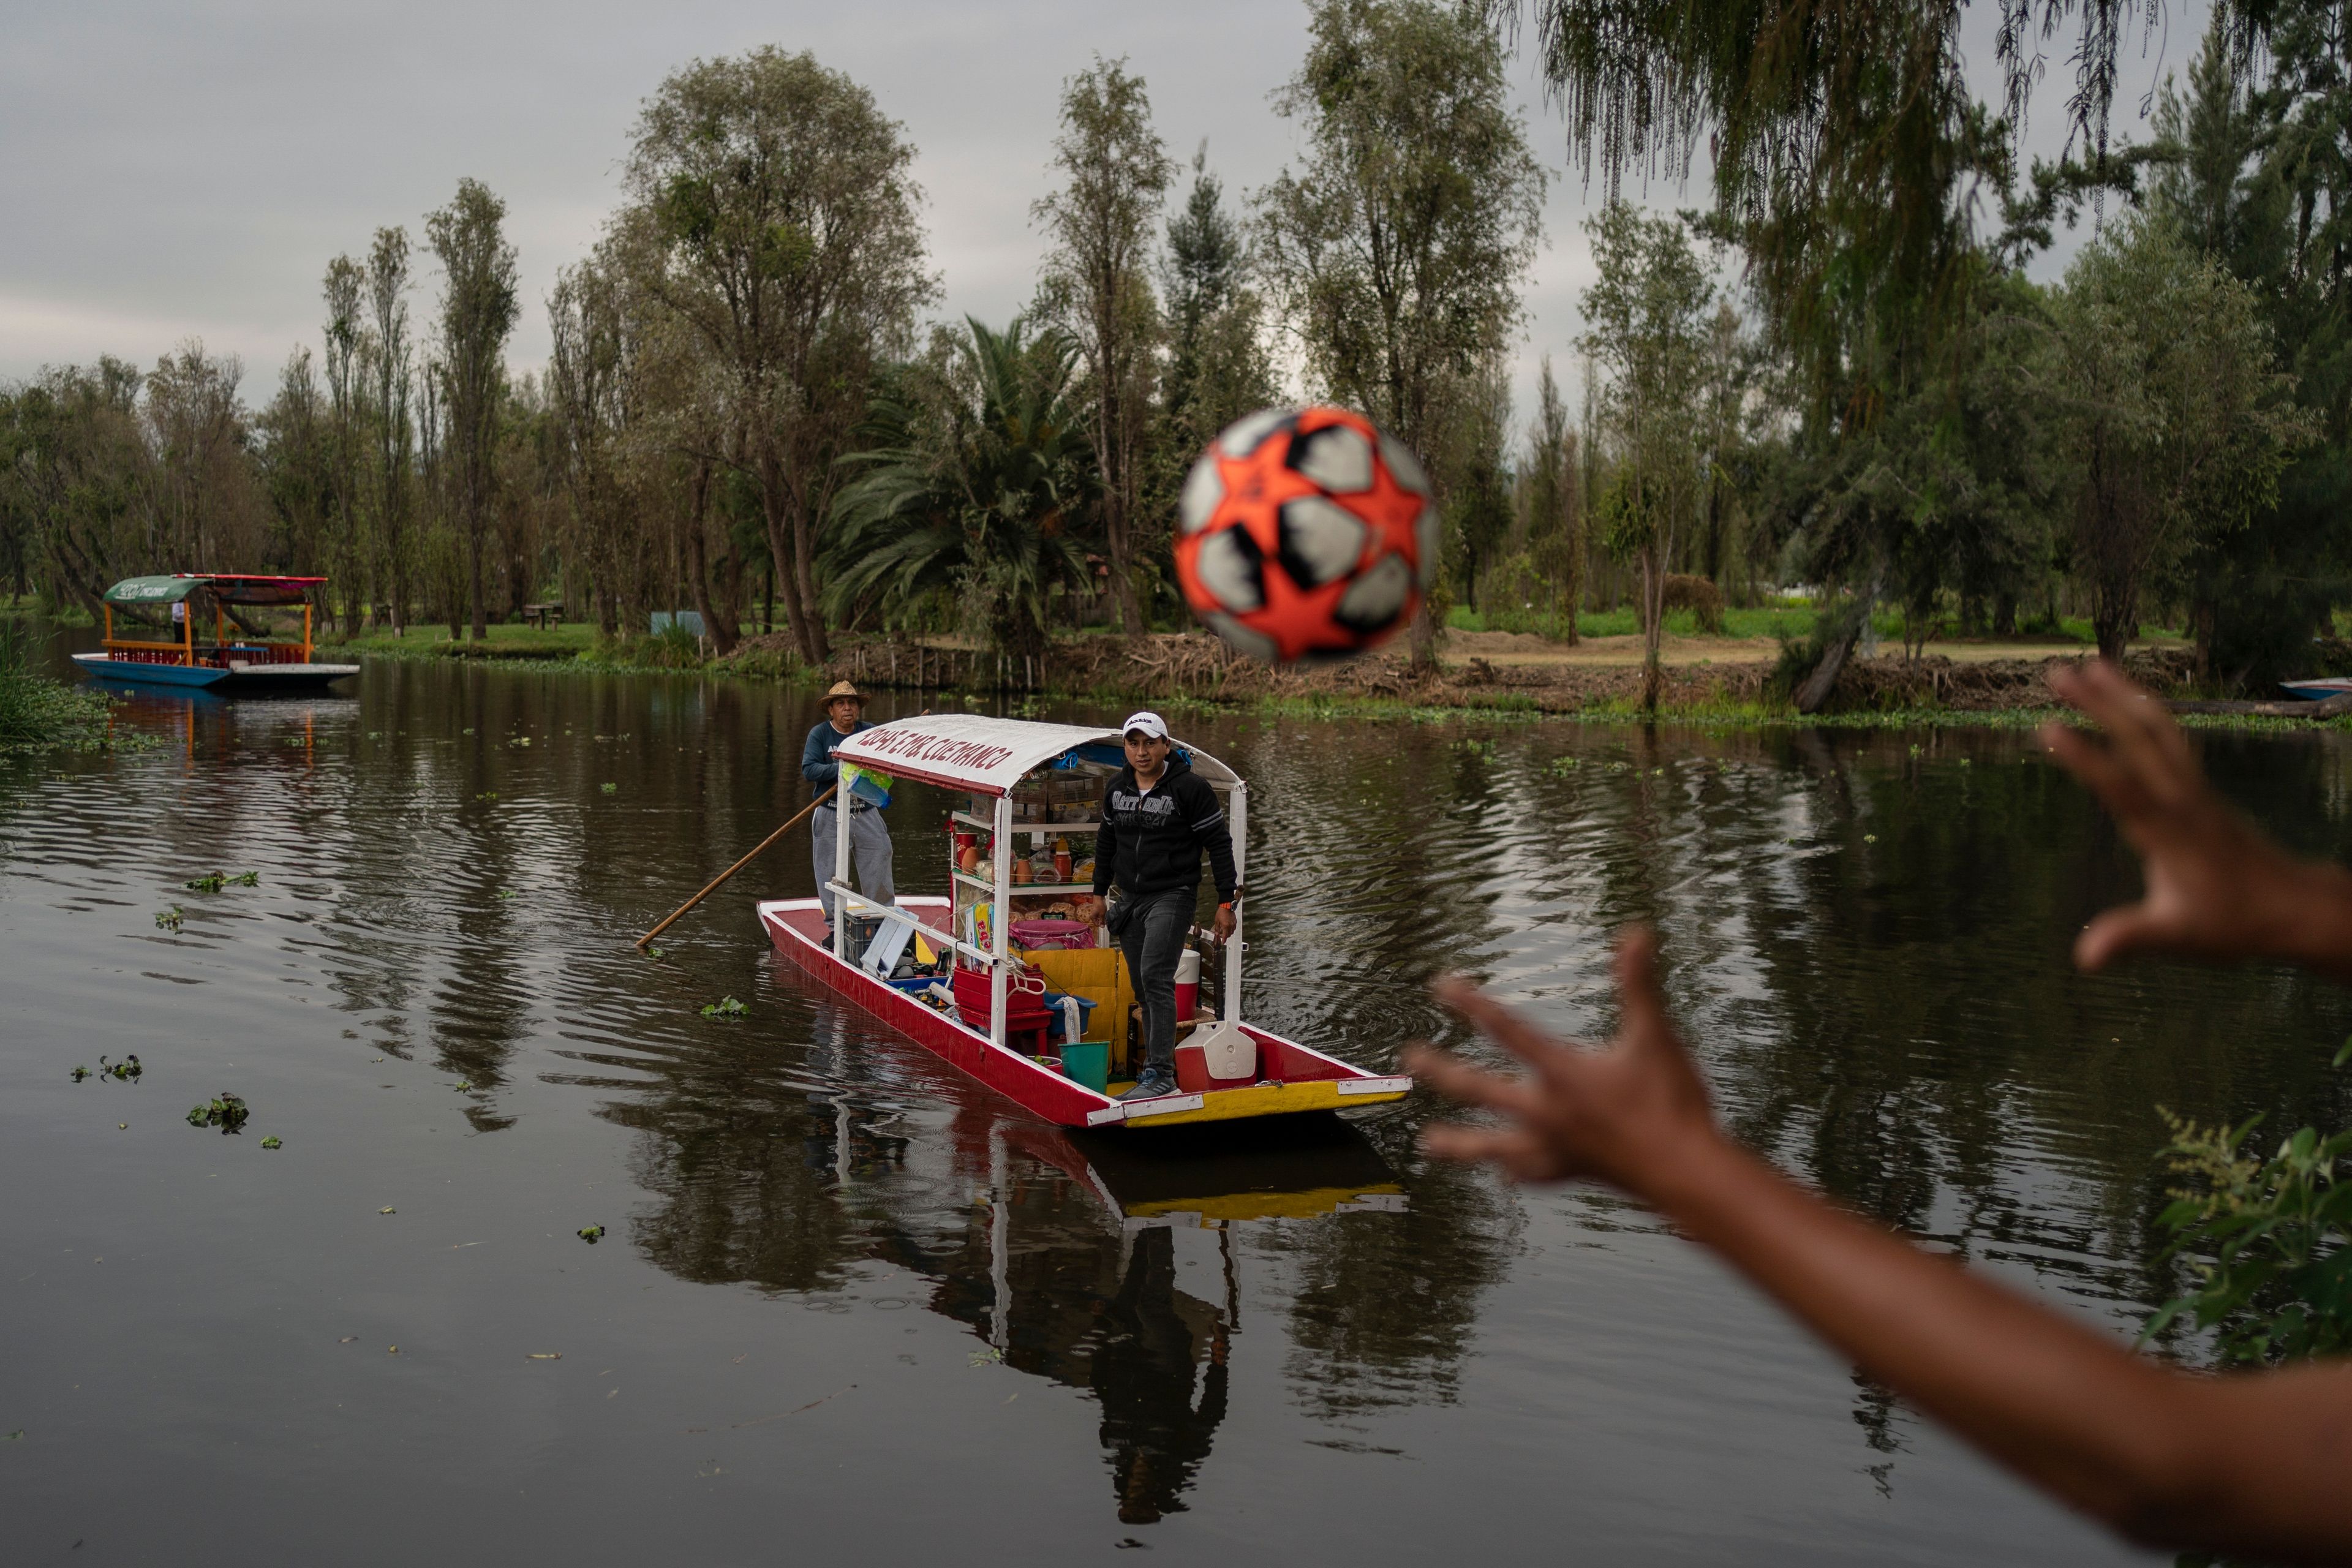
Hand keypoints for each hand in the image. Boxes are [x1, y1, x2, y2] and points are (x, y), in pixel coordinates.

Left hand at [1212, 905, 1236, 941]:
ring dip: (1229, 933)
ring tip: (1225, 932)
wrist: (1226, 906)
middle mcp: (1230, 925)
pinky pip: (1234, 928)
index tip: (1223, 942)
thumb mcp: (1217, 921)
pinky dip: (1231, 929)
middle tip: (1223, 937)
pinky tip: (1229, 927)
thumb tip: (1216, 932)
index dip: (1224, 940)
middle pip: (1229, 934)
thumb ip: (1217, 928)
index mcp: (1225, 926)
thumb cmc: (1221, 912)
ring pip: (1232, 932)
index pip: (1225, 936)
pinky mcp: (1235, 921)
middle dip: (1226, 937)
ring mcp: (1233, 923)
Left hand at [1407, 928, 1717, 1193]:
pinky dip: (1516, 1171)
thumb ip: (1639, 982)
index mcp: (1561, 1074)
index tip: (1442, 984)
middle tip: (1410, 1058)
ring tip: (1427, 1144)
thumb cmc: (1672, 1102)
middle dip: (1443, 1071)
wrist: (1687, 1173)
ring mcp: (1556, 1147)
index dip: (1472, 1004)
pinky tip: (1505, 1175)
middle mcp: (1547, 1112)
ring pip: (1493, 1146)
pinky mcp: (1572, 1171)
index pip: (1506, 1030)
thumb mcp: (1655, 1035)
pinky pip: (1533, 1172)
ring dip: (1460, 1143)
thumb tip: (1637, 929)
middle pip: (1480, 1089)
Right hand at [2040, 661, 2351, 973]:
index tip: (2046, 727)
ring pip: (2160, 730)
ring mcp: (2196, 791)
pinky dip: (2146, 712)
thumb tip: (2083, 958)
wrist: (2295, 907)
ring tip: (2092, 665)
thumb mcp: (2179, 937)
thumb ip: (2130, 939)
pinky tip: (2130, 703)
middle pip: (2141, 739)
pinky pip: (2171, 739)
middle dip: (2099, 703)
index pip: (2121, 788)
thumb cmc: (2234, 922)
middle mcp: (2184, 801)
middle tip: (2058, 672)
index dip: (2084, 758)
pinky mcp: (2201, 791)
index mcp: (2171, 832)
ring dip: (2125, 695)